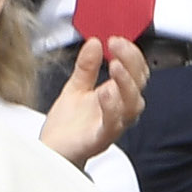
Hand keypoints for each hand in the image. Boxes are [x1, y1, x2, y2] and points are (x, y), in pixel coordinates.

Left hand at [38, 36, 145, 165]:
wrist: (52, 152)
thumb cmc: (67, 125)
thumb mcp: (75, 87)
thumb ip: (86, 66)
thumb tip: (94, 42)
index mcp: (116, 95)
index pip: (135, 71)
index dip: (130, 53)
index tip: (115, 39)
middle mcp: (118, 110)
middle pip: (138, 85)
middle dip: (131, 62)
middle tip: (116, 46)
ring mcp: (111, 125)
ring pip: (132, 105)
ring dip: (126, 84)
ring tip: (115, 66)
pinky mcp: (100, 139)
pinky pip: (113, 125)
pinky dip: (112, 109)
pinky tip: (104, 93)